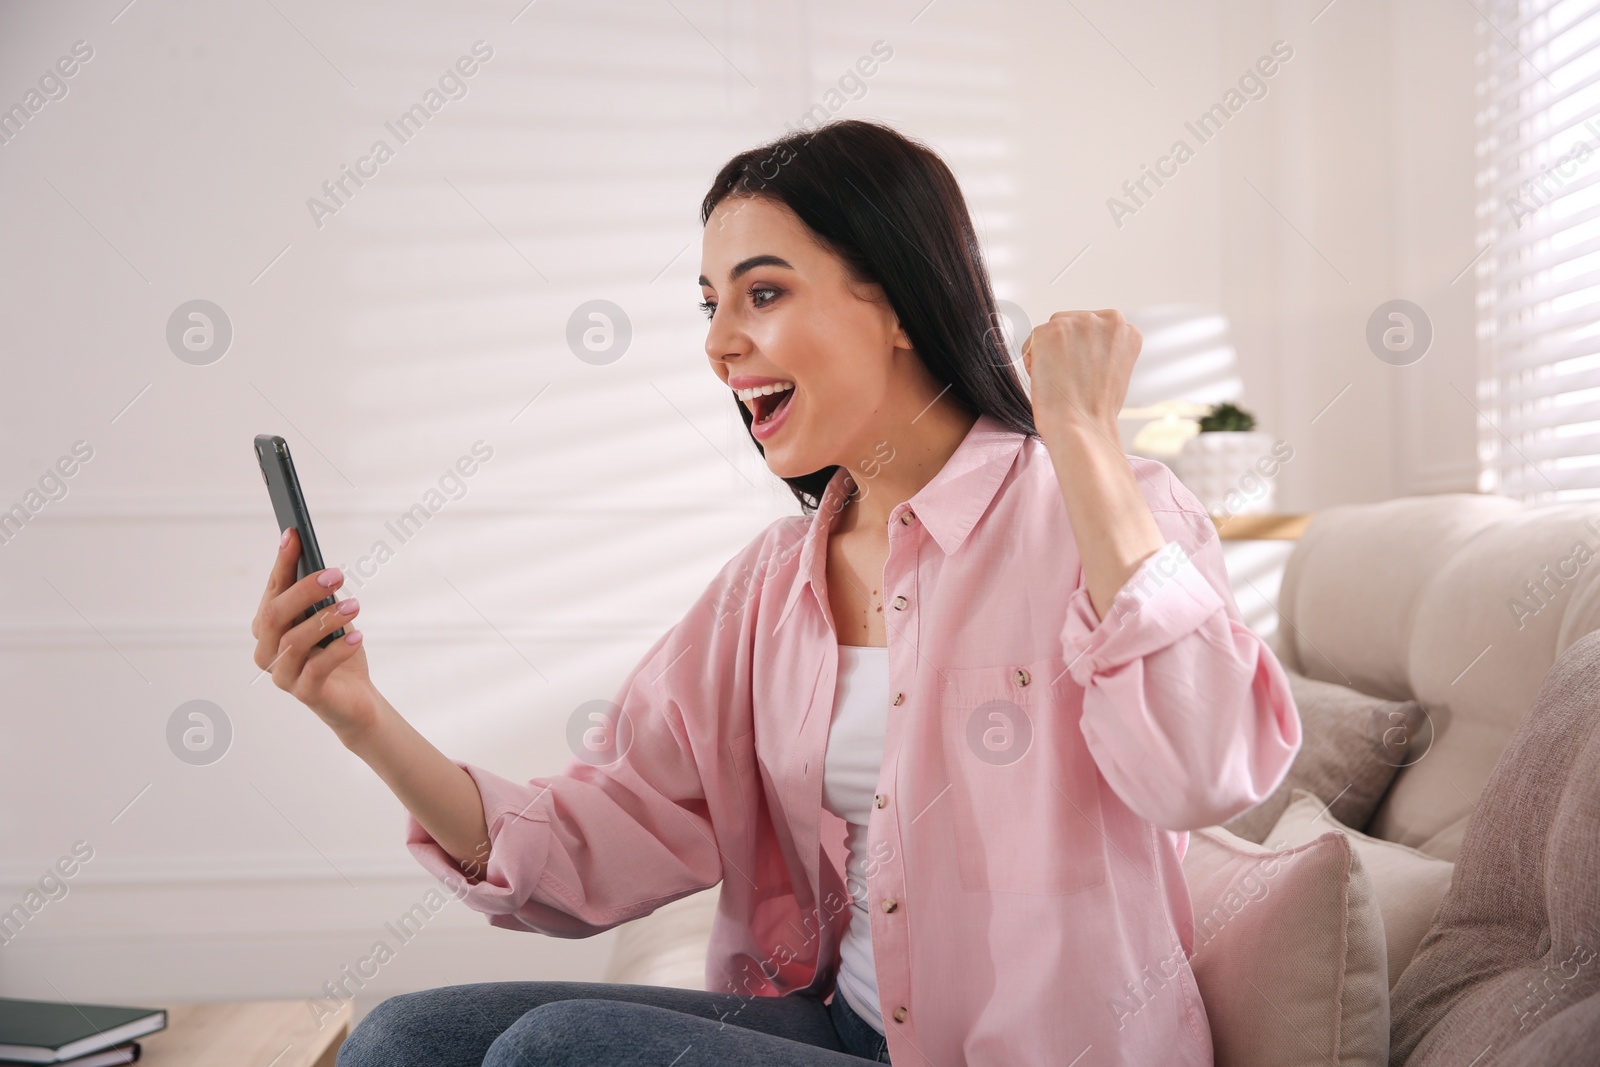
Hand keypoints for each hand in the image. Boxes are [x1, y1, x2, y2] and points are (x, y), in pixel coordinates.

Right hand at [251, 528, 381, 743]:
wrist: (354, 698)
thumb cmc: (336, 653)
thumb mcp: (329, 618)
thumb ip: (318, 597)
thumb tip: (320, 565)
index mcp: (268, 628)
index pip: (272, 590)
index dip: (282, 562)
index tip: (294, 534)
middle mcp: (267, 651)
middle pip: (275, 614)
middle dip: (304, 590)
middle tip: (335, 575)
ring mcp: (282, 675)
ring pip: (294, 641)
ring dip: (326, 619)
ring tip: (354, 605)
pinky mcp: (304, 693)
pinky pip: (317, 669)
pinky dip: (338, 650)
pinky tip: (357, 637)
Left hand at [1020, 309, 1141, 441]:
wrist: (1082, 426)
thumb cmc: (1095, 409)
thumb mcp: (1114, 370)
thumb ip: (1102, 348)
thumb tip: (1080, 344)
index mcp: (1126, 330)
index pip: (1093, 330)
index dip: (1083, 354)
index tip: (1084, 374)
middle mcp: (1106, 318)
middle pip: (1072, 325)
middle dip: (1065, 349)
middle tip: (1071, 380)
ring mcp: (1079, 321)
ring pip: (1052, 332)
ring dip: (1049, 354)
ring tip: (1061, 380)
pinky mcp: (1052, 330)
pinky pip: (1032, 342)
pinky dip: (1033, 361)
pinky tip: (1047, 379)